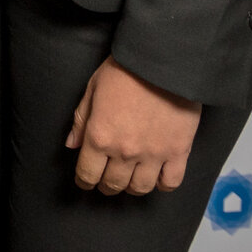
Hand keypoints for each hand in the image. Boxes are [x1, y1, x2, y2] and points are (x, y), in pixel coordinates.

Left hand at [66, 56, 201, 195]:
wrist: (162, 63)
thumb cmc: (123, 72)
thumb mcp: (92, 89)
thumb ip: (81, 120)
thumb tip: (72, 145)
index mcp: (100, 136)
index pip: (88, 173)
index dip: (84, 181)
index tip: (85, 182)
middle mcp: (125, 152)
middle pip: (113, 184)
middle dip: (106, 186)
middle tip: (106, 182)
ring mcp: (154, 154)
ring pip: (140, 188)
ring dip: (131, 188)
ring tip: (129, 180)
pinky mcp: (179, 152)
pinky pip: (171, 182)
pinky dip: (162, 185)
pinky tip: (156, 177)